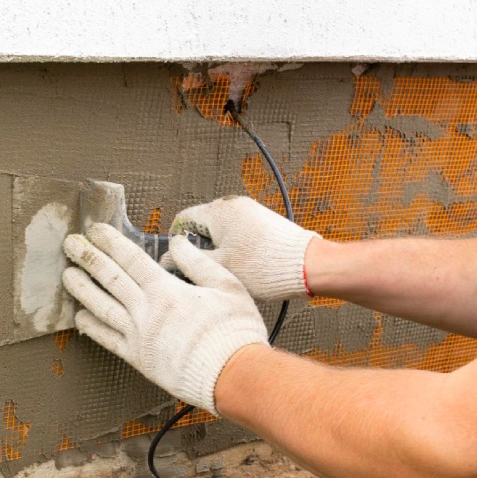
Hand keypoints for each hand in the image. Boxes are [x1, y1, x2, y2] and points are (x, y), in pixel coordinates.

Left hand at [62, 224, 268, 414]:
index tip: (95, 230)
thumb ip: (199, 262)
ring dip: (82, 289)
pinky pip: (107, 340)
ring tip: (66, 275)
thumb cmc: (234, 332)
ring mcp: (138, 336)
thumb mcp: (228, 286)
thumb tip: (177, 242)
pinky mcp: (138, 359)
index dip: (110, 242)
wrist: (233, 376)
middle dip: (88, 258)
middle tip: (70, 244)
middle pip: (110, 278)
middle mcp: (146, 311)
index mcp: (166, 290)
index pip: (131, 259)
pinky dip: (91, 327)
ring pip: (102, 307)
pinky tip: (79, 316)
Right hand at [162, 196, 320, 300]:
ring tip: (225, 271)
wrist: (307, 266)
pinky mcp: (263, 223)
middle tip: (200, 270)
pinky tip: (242, 267)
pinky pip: (238, 234)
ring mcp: (250, 213)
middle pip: (201, 225)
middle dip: (198, 247)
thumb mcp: (218, 267)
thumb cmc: (267, 266)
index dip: (175, 241)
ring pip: (220, 231)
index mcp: (219, 211)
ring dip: (217, 250)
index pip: (182, 219)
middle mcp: (234, 205)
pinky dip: (234, 249)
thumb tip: (168, 259)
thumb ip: (188, 260)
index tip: (177, 259)